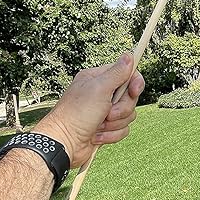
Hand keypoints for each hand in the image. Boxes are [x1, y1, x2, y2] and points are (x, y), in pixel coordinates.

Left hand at [35, 53, 144, 167]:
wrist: (64, 143)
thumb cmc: (77, 114)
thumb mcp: (99, 88)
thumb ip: (117, 72)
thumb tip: (129, 56)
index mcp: (98, 79)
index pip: (126, 74)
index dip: (135, 83)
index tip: (134, 91)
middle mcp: (101, 94)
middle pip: (130, 97)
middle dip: (121, 109)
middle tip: (107, 113)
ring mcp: (104, 112)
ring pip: (128, 115)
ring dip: (115, 124)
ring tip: (99, 126)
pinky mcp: (106, 128)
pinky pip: (122, 130)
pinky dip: (111, 135)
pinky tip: (96, 136)